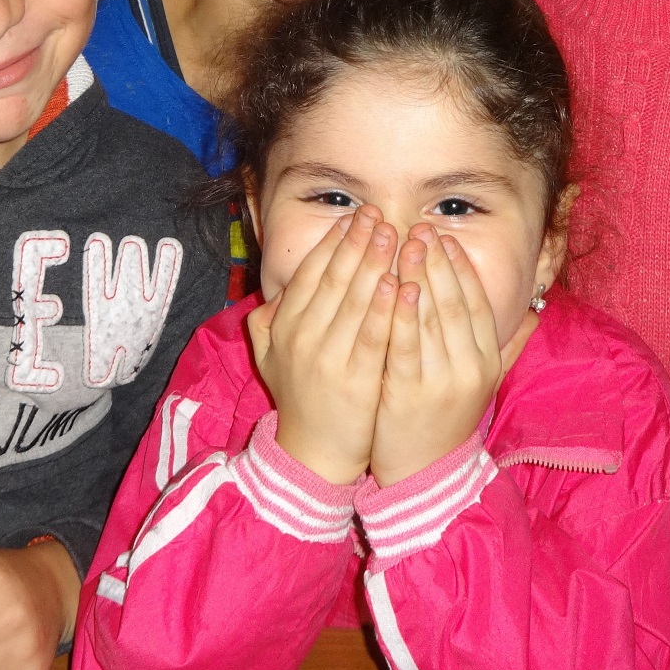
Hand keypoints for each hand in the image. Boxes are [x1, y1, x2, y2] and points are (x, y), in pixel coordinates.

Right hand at [248, 206, 399, 483]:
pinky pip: (372, 335)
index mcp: (283, 326)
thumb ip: (269, 320)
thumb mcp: (270, 356)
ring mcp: (327, 358)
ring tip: (395, 235)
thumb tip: (278, 290)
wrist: (311, 455)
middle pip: (334, 278)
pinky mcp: (355, 380)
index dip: (333, 242)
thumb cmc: (299, 398)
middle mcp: (301, 337)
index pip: (310, 273)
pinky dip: (386, 307)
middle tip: (379, 215)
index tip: (354, 218)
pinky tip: (401, 282)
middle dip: (358, 242)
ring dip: (376, 263)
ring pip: (355, 300)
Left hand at [369, 228, 529, 486]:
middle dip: (438, 262)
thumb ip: (509, 345)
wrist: (425, 474)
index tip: (445, 238)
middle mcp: (470, 368)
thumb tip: (535, 310)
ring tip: (403, 243)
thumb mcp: (486, 382)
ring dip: (418, 276)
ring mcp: (442, 381)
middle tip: (421, 228)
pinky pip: (407, 346)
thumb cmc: (448, 420)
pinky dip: (402, 313)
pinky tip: (393, 285)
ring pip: (432, 319)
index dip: (462, 268)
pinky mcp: (410, 393)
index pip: (477, 304)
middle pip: (455, 304)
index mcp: (487, 361)